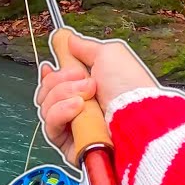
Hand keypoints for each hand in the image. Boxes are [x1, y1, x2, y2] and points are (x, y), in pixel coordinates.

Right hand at [34, 28, 157, 158]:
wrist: (138, 118)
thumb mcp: (109, 54)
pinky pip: (50, 125)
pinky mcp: (68, 145)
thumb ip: (85, 47)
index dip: (50, 75)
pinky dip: (60, 112)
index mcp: (88, 90)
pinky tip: (77, 107)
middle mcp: (79, 110)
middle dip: (60, 80)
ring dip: (62, 94)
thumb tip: (68, 39)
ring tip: (86, 96)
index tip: (49, 66)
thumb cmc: (129, 87)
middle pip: (47, 92)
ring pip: (46, 107)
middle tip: (82, 78)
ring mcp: (73, 128)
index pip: (56, 84)